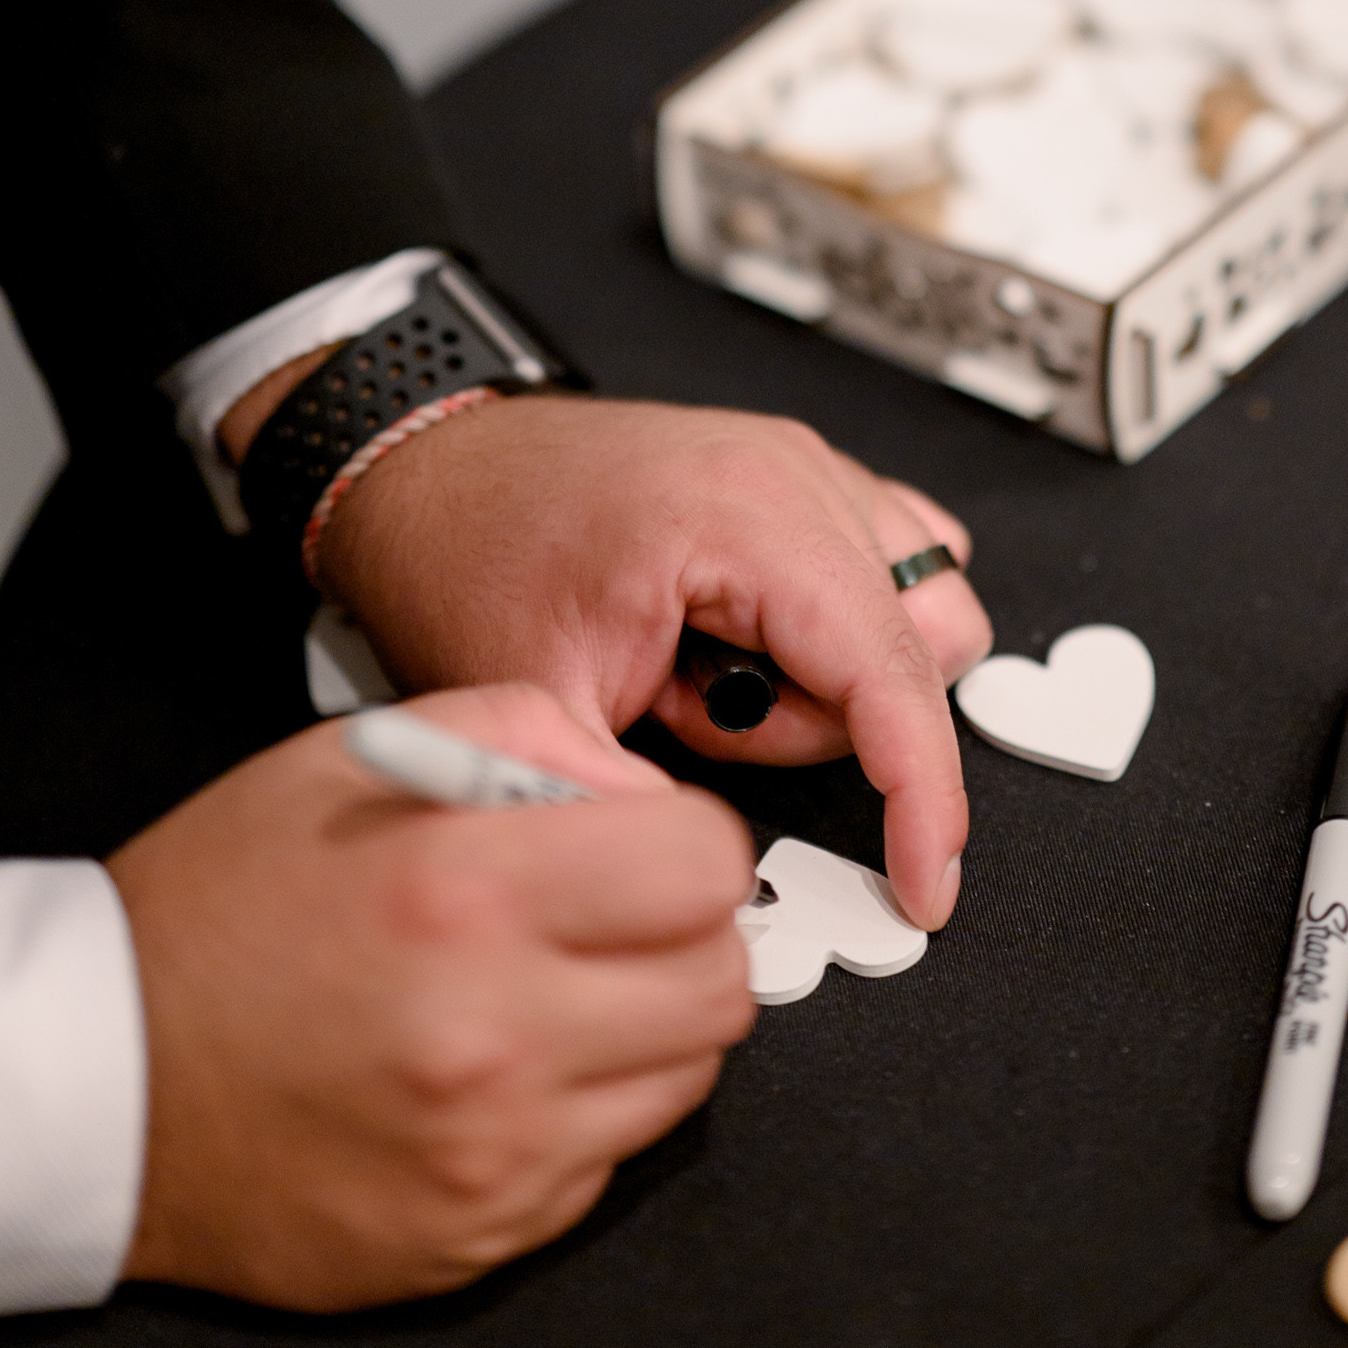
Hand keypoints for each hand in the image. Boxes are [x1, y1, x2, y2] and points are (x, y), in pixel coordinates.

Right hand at [108, 683, 753, 1310]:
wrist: (100, 1079)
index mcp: (463, 891)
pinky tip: (497, 1071)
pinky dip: (579, 1110)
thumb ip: (530, 734)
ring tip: (543, 992)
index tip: (641, 847)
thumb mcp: (363, 752)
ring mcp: (491, 1152)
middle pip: (719, 982)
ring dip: (641, 1028)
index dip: (682, 843)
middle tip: (604, 919)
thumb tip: (644, 791)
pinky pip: (610, 1162)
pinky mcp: (480, 1234)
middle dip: (677, 936)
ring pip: (686, 1079)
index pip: (705, 867)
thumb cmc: (222, 907)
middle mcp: (490, 1033)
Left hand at [308, 398, 991, 929]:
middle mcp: (794, 473)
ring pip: (921, 602)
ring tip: (701, 670)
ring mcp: (804, 464)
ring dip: (831, 673)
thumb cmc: (466, 549)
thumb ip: (628, 795)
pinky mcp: (797, 477)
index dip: (921, 800)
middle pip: (918, 645)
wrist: (424, 465)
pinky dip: (847, 624)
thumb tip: (701, 870)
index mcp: (745, 515)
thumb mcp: (532, 701)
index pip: (890, 677)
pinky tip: (746, 641)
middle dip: (813, 719)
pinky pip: (895, 560)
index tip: (923, 883)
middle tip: (688, 708)